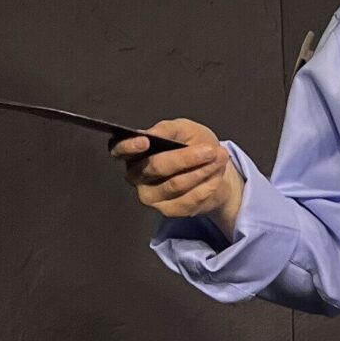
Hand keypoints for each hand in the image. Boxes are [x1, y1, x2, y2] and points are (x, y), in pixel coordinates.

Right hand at [110, 117, 242, 234]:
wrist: (211, 172)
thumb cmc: (191, 146)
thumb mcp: (184, 129)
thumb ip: (169, 130)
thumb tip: (153, 133)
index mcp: (134, 152)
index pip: (119, 150)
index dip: (129, 146)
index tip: (145, 141)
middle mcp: (136, 176)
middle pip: (157, 166)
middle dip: (188, 157)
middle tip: (212, 150)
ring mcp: (150, 196)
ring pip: (176, 184)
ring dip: (203, 171)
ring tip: (220, 159)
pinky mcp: (167, 210)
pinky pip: (188, 199)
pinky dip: (206, 186)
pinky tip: (216, 176)